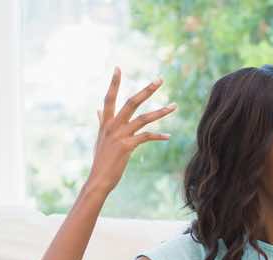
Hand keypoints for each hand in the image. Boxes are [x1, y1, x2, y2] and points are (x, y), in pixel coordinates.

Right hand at [86, 67, 176, 193]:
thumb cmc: (102, 159)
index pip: (109, 98)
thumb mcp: (101, 138)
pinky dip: (159, 136)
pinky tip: (168, 136)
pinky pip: (147, 137)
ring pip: (143, 118)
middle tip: (160, 79)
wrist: (99, 178)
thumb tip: (98, 110)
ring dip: (161, 112)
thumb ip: (101, 122)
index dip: (113, 83)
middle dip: (146, 90)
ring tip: (175, 106)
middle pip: (131, 102)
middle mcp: (112, 125)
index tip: (118, 68)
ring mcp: (120, 135)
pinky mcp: (127, 146)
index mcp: (106, 122)